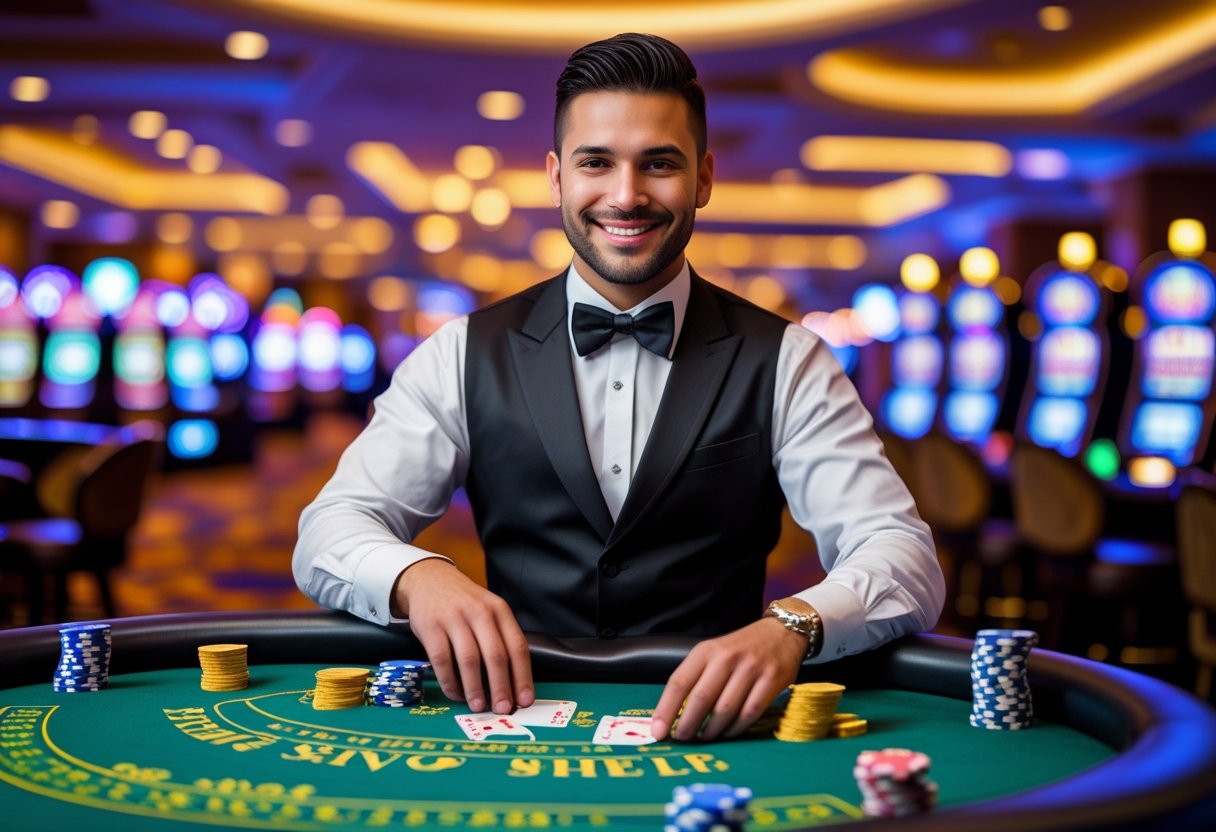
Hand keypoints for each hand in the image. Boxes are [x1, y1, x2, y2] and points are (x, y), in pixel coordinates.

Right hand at [392, 559, 533, 713]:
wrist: (429, 579)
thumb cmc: (465, 603)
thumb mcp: (489, 611)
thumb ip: (501, 639)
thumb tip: (513, 683)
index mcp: (499, 611)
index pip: (517, 646)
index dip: (523, 676)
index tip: (525, 700)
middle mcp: (479, 612)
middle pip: (495, 655)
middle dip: (501, 686)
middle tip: (503, 708)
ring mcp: (454, 618)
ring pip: (469, 659)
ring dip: (475, 688)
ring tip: (479, 706)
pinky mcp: (431, 626)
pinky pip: (442, 660)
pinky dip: (450, 681)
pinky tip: (455, 693)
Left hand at [651, 618, 805, 740]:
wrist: (781, 632)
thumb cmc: (740, 649)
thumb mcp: (713, 653)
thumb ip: (695, 677)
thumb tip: (672, 714)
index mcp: (706, 651)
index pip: (679, 682)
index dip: (665, 709)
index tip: (657, 731)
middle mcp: (727, 657)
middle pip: (701, 698)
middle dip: (688, 725)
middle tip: (682, 739)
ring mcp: (751, 668)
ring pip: (725, 709)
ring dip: (712, 730)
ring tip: (705, 737)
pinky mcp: (772, 680)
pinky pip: (749, 713)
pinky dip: (736, 728)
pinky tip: (729, 732)